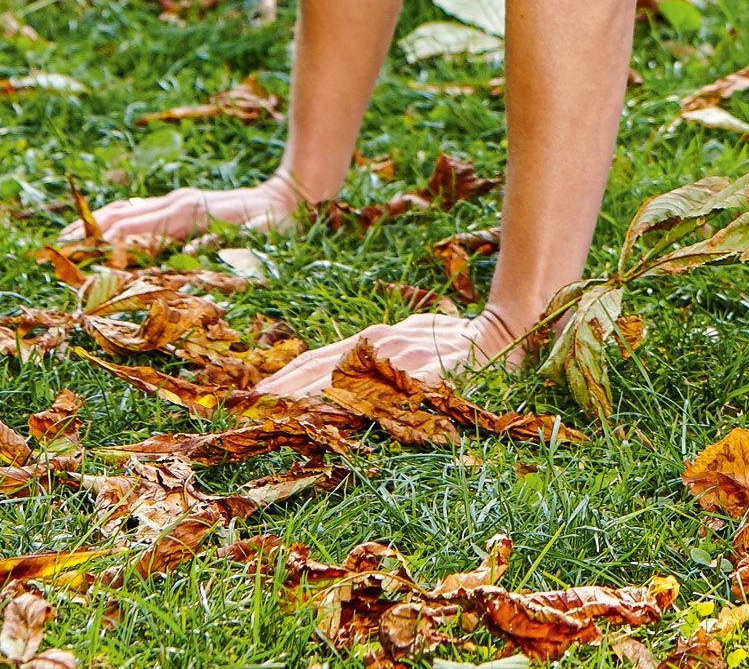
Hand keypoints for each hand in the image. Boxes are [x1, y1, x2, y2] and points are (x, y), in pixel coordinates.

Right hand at [70, 167, 304, 248]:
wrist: (293, 199)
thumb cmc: (271, 228)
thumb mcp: (242, 245)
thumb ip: (207, 255)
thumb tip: (179, 271)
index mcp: (184, 215)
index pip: (130, 232)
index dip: (102, 248)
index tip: (74, 262)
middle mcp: (176, 204)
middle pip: (120, 219)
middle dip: (88, 236)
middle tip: (57, 255)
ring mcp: (179, 202)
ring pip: (126, 211)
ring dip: (97, 226)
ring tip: (68, 242)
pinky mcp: (184, 204)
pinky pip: (141, 211)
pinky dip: (116, 219)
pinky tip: (102, 230)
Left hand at [257, 308, 518, 400]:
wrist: (502, 333)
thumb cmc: (458, 344)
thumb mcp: (413, 344)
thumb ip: (382, 358)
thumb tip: (348, 376)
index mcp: (375, 339)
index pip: (318, 359)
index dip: (284, 378)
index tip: (253, 397)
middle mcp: (378, 345)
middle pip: (318, 368)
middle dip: (281, 390)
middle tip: (246, 409)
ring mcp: (395, 359)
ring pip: (338, 380)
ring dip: (301, 398)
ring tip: (269, 415)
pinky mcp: (415, 374)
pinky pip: (374, 395)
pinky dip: (344, 404)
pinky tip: (323, 416)